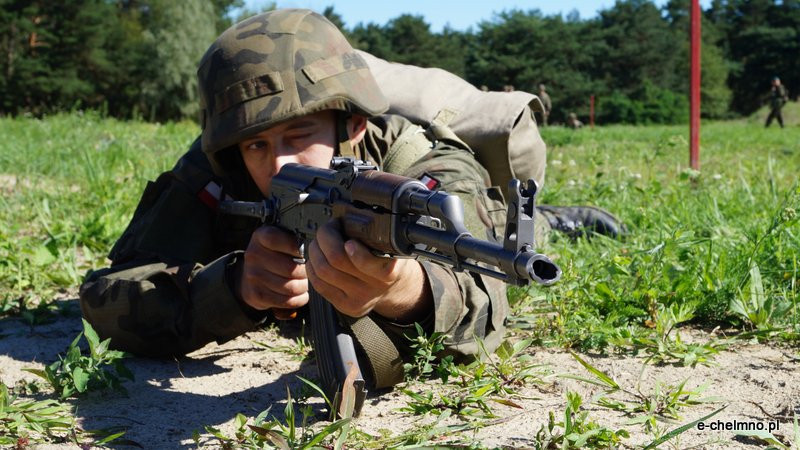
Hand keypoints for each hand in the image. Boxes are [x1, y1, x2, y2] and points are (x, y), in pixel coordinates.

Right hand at [235, 226, 307, 318]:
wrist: (251, 276)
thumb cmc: (273, 255)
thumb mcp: (279, 239)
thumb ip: (293, 239)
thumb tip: (314, 248)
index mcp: (260, 236)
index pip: (278, 240)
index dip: (296, 248)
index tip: (304, 252)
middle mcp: (254, 255)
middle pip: (290, 268)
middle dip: (305, 273)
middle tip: (308, 272)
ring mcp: (253, 276)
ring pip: (291, 287)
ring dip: (303, 287)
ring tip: (304, 282)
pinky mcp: (257, 295)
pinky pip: (287, 301)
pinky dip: (299, 299)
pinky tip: (300, 294)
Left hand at [306, 220, 431, 321]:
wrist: (393, 288)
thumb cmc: (388, 259)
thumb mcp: (391, 246)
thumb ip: (374, 236)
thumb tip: (346, 217)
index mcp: (389, 270)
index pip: (369, 264)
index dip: (355, 252)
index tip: (348, 240)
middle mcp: (374, 287)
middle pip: (336, 261)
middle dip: (325, 237)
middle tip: (328, 228)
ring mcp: (358, 299)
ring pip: (322, 272)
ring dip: (315, 250)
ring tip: (320, 241)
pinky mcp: (344, 305)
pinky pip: (318, 284)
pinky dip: (312, 267)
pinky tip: (317, 258)